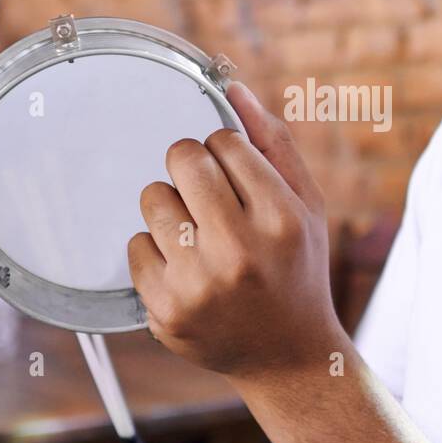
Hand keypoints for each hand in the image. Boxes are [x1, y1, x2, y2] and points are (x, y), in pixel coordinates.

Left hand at [128, 81, 344, 380]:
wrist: (289, 356)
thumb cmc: (297, 268)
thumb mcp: (306, 204)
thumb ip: (273, 142)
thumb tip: (232, 85)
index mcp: (281, 218)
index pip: (225, 141)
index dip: (227, 152)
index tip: (238, 179)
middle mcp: (240, 250)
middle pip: (183, 158)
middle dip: (192, 167)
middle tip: (210, 198)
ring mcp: (199, 283)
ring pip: (152, 197)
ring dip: (171, 207)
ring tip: (200, 236)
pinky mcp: (166, 310)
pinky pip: (135, 244)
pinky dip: (155, 250)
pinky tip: (187, 269)